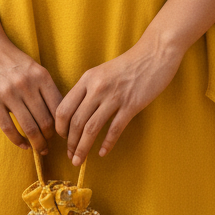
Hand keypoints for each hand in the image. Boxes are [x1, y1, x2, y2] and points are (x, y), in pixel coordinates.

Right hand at [0, 30, 62, 154]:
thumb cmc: (10, 57)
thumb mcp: (33, 67)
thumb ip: (44, 86)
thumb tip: (57, 113)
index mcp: (41, 76)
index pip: (59, 108)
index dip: (63, 125)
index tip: (63, 134)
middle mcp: (28, 85)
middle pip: (46, 121)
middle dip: (50, 138)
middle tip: (49, 145)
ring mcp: (9, 93)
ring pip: (29, 127)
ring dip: (37, 143)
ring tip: (39, 149)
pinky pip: (8, 127)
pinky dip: (18, 141)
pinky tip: (23, 145)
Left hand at [55, 30, 183, 164]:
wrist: (154, 54)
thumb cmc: (128, 64)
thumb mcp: (101, 72)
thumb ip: (89, 89)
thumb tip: (78, 112)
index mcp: (87, 79)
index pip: (64, 107)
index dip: (60, 127)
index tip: (62, 138)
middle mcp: (97, 88)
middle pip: (76, 121)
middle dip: (70, 143)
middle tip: (70, 156)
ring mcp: (114, 97)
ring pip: (91, 128)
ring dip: (83, 147)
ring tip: (79, 160)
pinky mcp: (131, 105)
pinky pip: (114, 129)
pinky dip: (107, 144)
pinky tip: (102, 153)